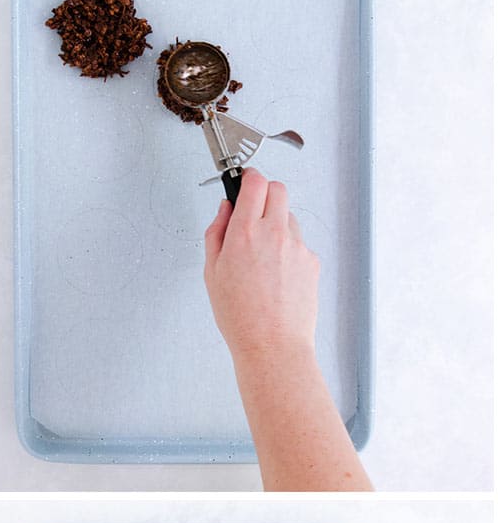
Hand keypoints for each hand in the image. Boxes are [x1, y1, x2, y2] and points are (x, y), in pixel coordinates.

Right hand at [203, 168, 320, 368]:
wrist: (272, 344)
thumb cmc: (240, 317)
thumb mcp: (211, 274)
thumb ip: (216, 234)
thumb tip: (224, 210)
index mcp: (244, 234)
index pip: (255, 183)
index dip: (248, 178)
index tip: (244, 181)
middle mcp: (274, 234)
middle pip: (278, 190)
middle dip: (265, 194)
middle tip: (252, 211)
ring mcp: (297, 246)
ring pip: (288, 217)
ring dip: (275, 224)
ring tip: (261, 256)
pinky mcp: (312, 260)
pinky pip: (298, 243)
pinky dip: (287, 250)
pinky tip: (275, 275)